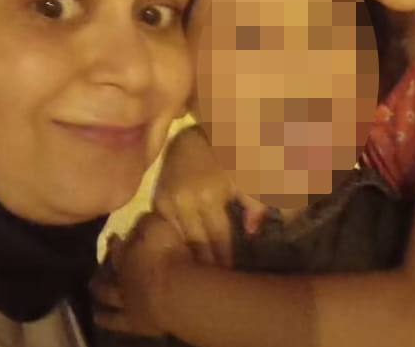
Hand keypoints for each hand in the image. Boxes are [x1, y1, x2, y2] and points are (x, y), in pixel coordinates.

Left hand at [93, 214, 191, 335]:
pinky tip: (97, 317)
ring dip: (100, 289)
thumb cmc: (168, 254)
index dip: (116, 240)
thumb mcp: (158, 226)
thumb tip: (139, 218)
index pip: (118, 244)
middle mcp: (122, 273)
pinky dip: (106, 318)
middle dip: (105, 261)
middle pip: (111, 266)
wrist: (174, 292)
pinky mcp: (132, 320)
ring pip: (107, 293)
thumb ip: (146, 221)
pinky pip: (115, 320)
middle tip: (102, 260)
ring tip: (93, 286)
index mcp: (128, 250)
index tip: (115, 236)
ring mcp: (124, 297)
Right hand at [154, 124, 266, 266]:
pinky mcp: (158, 197)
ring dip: (189, 255)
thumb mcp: (249, 171)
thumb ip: (256, 201)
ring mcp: (167, 200)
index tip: (231, 276)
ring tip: (198, 273)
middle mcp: (184, 202)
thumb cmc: (230, 151)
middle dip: (207, 264)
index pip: (219, 241)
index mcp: (209, 197)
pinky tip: (181, 252)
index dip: (226, 261)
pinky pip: (164, 228)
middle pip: (197, 245)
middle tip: (215, 282)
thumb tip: (253, 230)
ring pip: (178, 240)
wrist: (201, 131)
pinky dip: (173, 240)